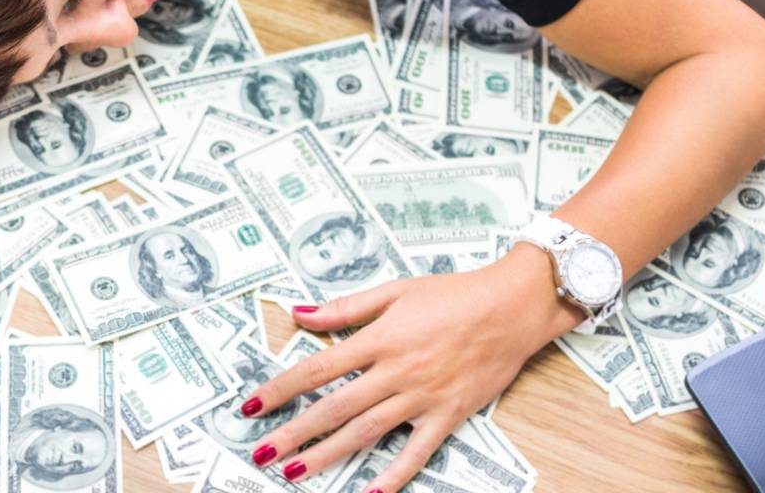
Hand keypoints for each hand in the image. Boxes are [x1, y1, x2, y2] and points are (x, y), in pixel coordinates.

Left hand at [239, 246, 582, 491]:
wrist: (512, 307)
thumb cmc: (455, 294)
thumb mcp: (396, 290)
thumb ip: (346, 307)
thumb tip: (301, 313)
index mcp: (380, 338)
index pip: (317, 368)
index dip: (280, 389)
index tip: (252, 405)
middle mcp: (396, 371)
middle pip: (334, 407)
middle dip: (294, 432)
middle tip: (262, 451)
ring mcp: (422, 397)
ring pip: (366, 432)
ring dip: (327, 454)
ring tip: (294, 472)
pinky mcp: (448, 415)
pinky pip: (416, 452)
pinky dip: (393, 475)